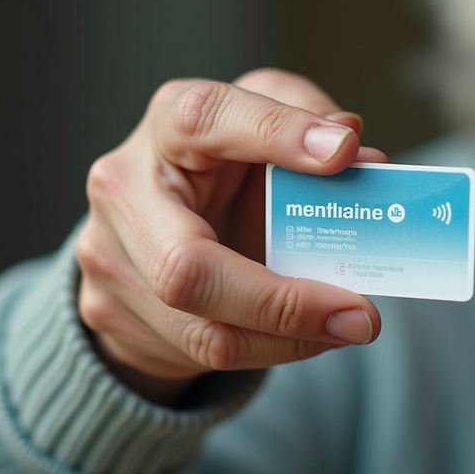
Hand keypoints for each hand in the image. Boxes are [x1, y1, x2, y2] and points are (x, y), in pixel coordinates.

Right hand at [75, 69, 384, 402]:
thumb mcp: (266, 120)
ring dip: (289, 339)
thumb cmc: (220, 164)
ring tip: (347, 327)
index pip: (209, 120)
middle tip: (359, 314)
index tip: (342, 153)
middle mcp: (125, 189)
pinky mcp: (114, 314)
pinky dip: (271, 349)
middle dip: (283, 302)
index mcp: (167, 127)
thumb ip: (315, 121)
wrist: (152, 224)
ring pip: (203, 331)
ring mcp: (111, 259)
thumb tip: (363, 160)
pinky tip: (307, 335)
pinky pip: (204, 353)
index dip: (273, 134)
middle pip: (187, 266)